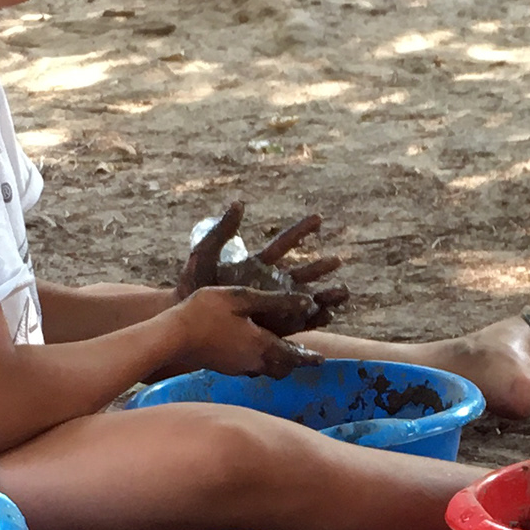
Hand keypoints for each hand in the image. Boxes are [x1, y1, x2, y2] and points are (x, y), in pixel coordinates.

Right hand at [163, 286, 315, 379]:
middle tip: (304, 356)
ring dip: (277, 362)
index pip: (294, 356)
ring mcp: (236, 367)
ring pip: (265, 369)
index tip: (322, 360)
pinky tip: (251, 350)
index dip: (309, 358)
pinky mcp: (223, 367)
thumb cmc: (205, 312)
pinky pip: (249, 367)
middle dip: (294, 363)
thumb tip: (308, 303)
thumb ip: (276, 301)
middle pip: (281, 369)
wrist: (171, 337)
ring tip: (281, 352)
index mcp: (262, 345)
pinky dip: (258, 360)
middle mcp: (253, 362)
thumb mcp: (243, 298)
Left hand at [175, 201, 352, 327]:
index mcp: (257, 264)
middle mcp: (270, 284)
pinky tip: (328, 315)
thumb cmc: (193, 285)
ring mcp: (273, 305)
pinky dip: (315, 319)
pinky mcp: (271, 326)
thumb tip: (238, 203)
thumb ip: (221, 231)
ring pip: (306, 298)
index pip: (284, 243)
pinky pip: (299, 323)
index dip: (301, 231)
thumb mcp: (205, 252)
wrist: (185, 317)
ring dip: (325, 295)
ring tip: (344, 292)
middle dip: (320, 267)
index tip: (318, 218)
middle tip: (339, 260)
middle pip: (302, 273)